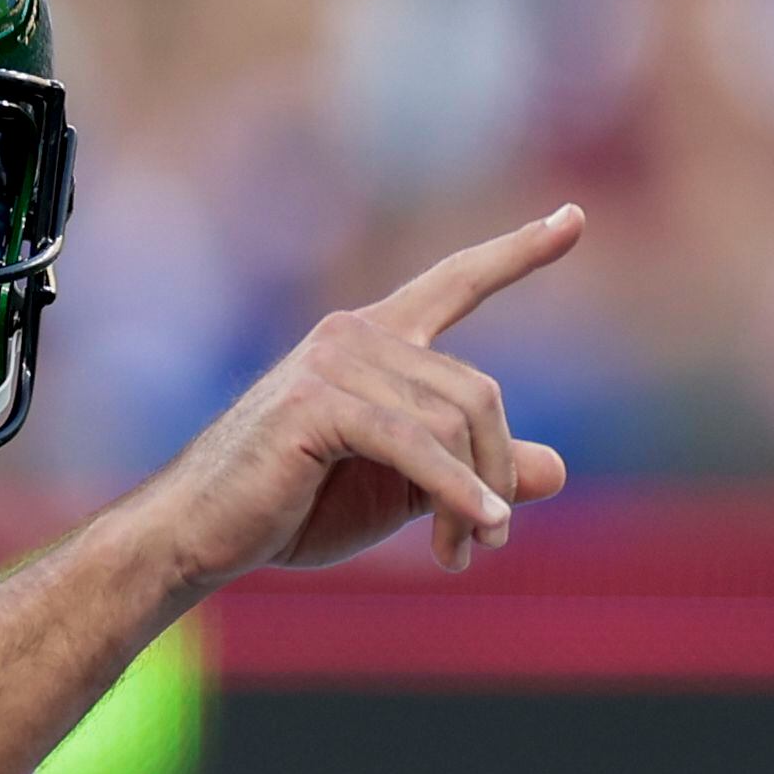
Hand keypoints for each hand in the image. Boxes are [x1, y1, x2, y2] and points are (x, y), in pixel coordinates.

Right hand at [124, 205, 582, 586]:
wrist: (199, 535)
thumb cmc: (293, 510)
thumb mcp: (403, 492)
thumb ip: (475, 473)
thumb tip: (558, 469)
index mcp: (375, 340)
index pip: (456, 284)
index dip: (518, 253)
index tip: (574, 219)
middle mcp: (357, 334)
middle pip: (479, 394)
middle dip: (496, 474)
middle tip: (488, 543)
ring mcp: (335, 361)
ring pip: (455, 422)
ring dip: (472, 500)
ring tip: (462, 555)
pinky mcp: (318, 403)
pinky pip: (416, 446)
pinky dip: (455, 493)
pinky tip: (476, 529)